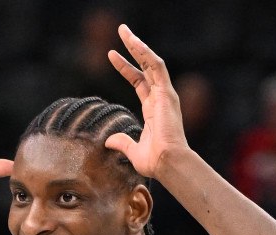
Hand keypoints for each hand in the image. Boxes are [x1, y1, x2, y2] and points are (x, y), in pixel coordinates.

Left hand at [105, 25, 190, 178]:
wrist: (167, 162)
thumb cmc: (155, 161)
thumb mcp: (133, 151)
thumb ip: (122, 142)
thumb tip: (108, 141)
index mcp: (153, 109)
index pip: (139, 81)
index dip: (126, 67)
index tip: (111, 55)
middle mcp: (160, 98)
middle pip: (146, 66)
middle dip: (133, 48)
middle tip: (121, 31)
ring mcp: (165, 94)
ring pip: (151, 62)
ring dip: (138, 45)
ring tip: (124, 31)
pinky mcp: (167, 93)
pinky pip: (157, 67)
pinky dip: (146, 53)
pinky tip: (134, 42)